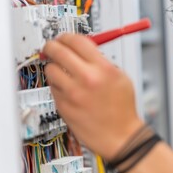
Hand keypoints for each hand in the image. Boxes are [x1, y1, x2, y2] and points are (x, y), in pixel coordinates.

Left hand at [43, 33, 143, 159]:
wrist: (120, 136)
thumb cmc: (122, 109)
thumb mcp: (121, 77)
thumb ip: (102, 60)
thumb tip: (84, 48)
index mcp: (102, 69)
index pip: (76, 40)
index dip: (68, 36)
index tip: (65, 38)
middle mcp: (86, 79)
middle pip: (57, 50)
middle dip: (53, 45)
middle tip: (53, 47)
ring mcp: (72, 93)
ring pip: (50, 69)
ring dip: (55, 67)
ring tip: (63, 72)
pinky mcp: (63, 106)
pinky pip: (53, 88)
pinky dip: (58, 86)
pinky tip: (69, 90)